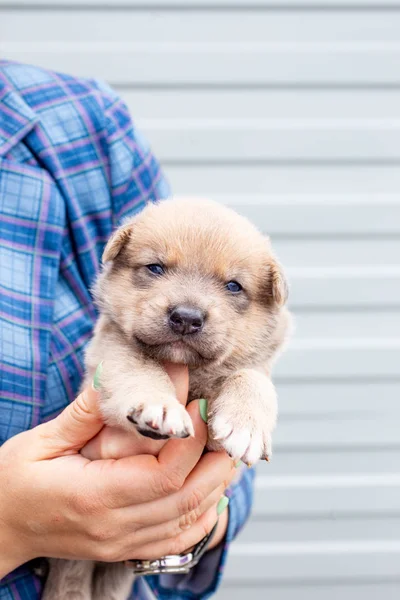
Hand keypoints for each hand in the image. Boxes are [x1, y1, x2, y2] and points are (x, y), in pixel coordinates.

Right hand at [0, 366, 233, 577]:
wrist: (1, 528)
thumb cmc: (14, 481)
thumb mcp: (43, 439)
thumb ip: (88, 412)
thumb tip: (117, 373)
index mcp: (94, 495)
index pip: (164, 474)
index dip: (191, 439)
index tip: (199, 406)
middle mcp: (114, 526)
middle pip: (186, 499)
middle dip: (214, 461)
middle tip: (222, 425)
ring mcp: (121, 543)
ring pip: (188, 520)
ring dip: (215, 485)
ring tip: (223, 449)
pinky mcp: (124, 549)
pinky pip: (177, 541)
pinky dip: (203, 517)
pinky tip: (212, 493)